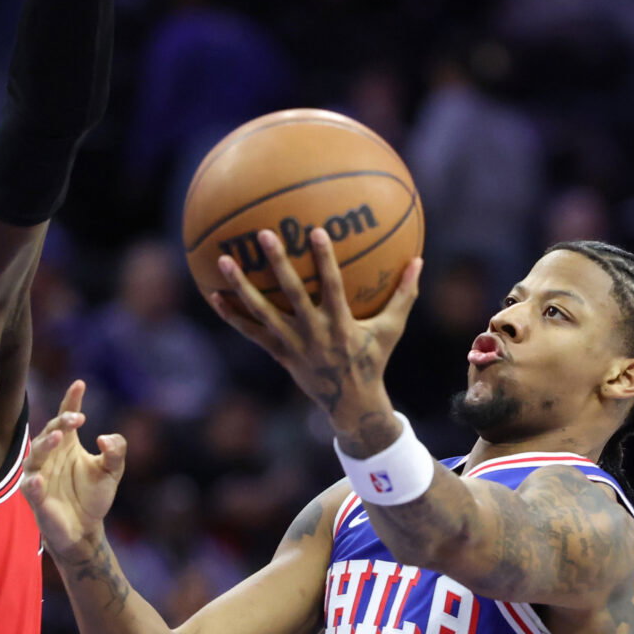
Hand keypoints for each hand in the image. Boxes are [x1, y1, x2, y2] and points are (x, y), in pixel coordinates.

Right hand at [22, 380, 126, 558]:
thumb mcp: (112, 471)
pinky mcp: (35, 497)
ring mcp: (40, 475)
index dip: (72, 401)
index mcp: (68, 445)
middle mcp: (51, 456)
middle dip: (61, 423)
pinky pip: (29, 487)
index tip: (80, 384)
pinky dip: (32, 482)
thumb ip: (116, 452)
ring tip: (59, 437)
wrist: (85, 530)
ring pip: (35, 455)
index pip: (67, 418)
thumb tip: (104, 438)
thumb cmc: (94, 496)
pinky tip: (39, 478)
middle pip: (50, 432)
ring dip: (45, 444)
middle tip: (75, 419)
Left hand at [208, 226, 421, 435]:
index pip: (331, 286)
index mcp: (340, 324)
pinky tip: (214, 296)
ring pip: (262, 312)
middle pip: (291, 294)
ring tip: (224, 260)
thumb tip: (419, 259)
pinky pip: (250, 332)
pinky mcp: (278, 352)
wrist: (350, 402)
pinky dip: (232, 315)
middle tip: (264, 235)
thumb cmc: (373, 359)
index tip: (315, 231)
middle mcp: (313, 332)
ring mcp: (292, 343)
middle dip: (278, 264)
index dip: (323, 260)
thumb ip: (404, 294)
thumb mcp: (392, 328)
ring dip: (241, 287)